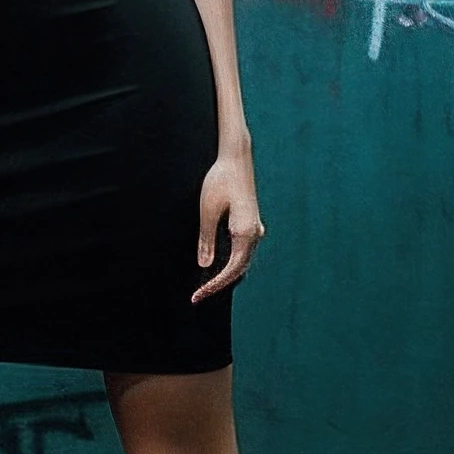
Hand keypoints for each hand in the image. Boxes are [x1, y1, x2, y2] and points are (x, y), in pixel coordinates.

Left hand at [192, 152, 265, 301]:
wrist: (236, 158)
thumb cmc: (220, 180)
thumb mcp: (207, 210)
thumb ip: (206, 240)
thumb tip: (204, 266)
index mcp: (245, 233)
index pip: (231, 270)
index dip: (214, 285)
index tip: (198, 295)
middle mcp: (254, 233)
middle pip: (239, 268)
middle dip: (219, 283)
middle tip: (198, 294)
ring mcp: (255, 228)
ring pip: (242, 260)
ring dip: (226, 273)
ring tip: (205, 284)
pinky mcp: (251, 222)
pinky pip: (243, 249)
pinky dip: (231, 261)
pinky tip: (218, 264)